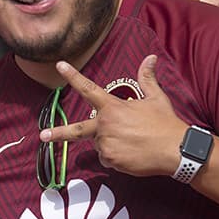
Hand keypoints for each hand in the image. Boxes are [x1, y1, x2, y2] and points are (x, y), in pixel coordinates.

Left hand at [41, 55, 188, 177]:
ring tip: (133, 143)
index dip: (72, 76)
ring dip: (111, 145)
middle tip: (43, 135)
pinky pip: (108, 159)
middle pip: (77, 130)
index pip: (88, 88)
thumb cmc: (165, 123)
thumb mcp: (156, 98)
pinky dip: (117, 158)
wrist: (175, 150)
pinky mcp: (111, 160)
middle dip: (58, 133)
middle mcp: (105, 125)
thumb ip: (147, 79)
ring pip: (100, 145)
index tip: (59, 65)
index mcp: (112, 107)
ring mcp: (106, 144)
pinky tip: (133, 154)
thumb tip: (150, 58)